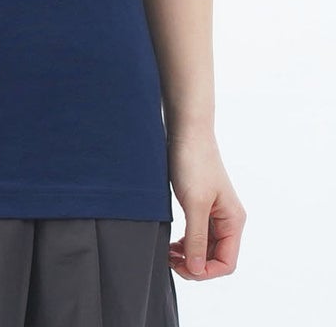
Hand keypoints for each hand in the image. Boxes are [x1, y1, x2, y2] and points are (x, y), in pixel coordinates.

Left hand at [167, 130, 246, 279]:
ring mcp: (214, 212)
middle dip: (194, 264)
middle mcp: (227, 219)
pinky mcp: (200, 203)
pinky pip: (197, 233)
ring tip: (169, 252)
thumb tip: (196, 269)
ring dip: (189, 254)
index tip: (181, 266)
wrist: (187, 131)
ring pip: (205, 246)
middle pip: (215, 257)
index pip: (226, 262)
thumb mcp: (195, 204)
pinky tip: (172, 242)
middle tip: (169, 259)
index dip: (204, 271)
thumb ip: (196, 238)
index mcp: (233, 221)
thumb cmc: (194, 162)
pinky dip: (185, 242)